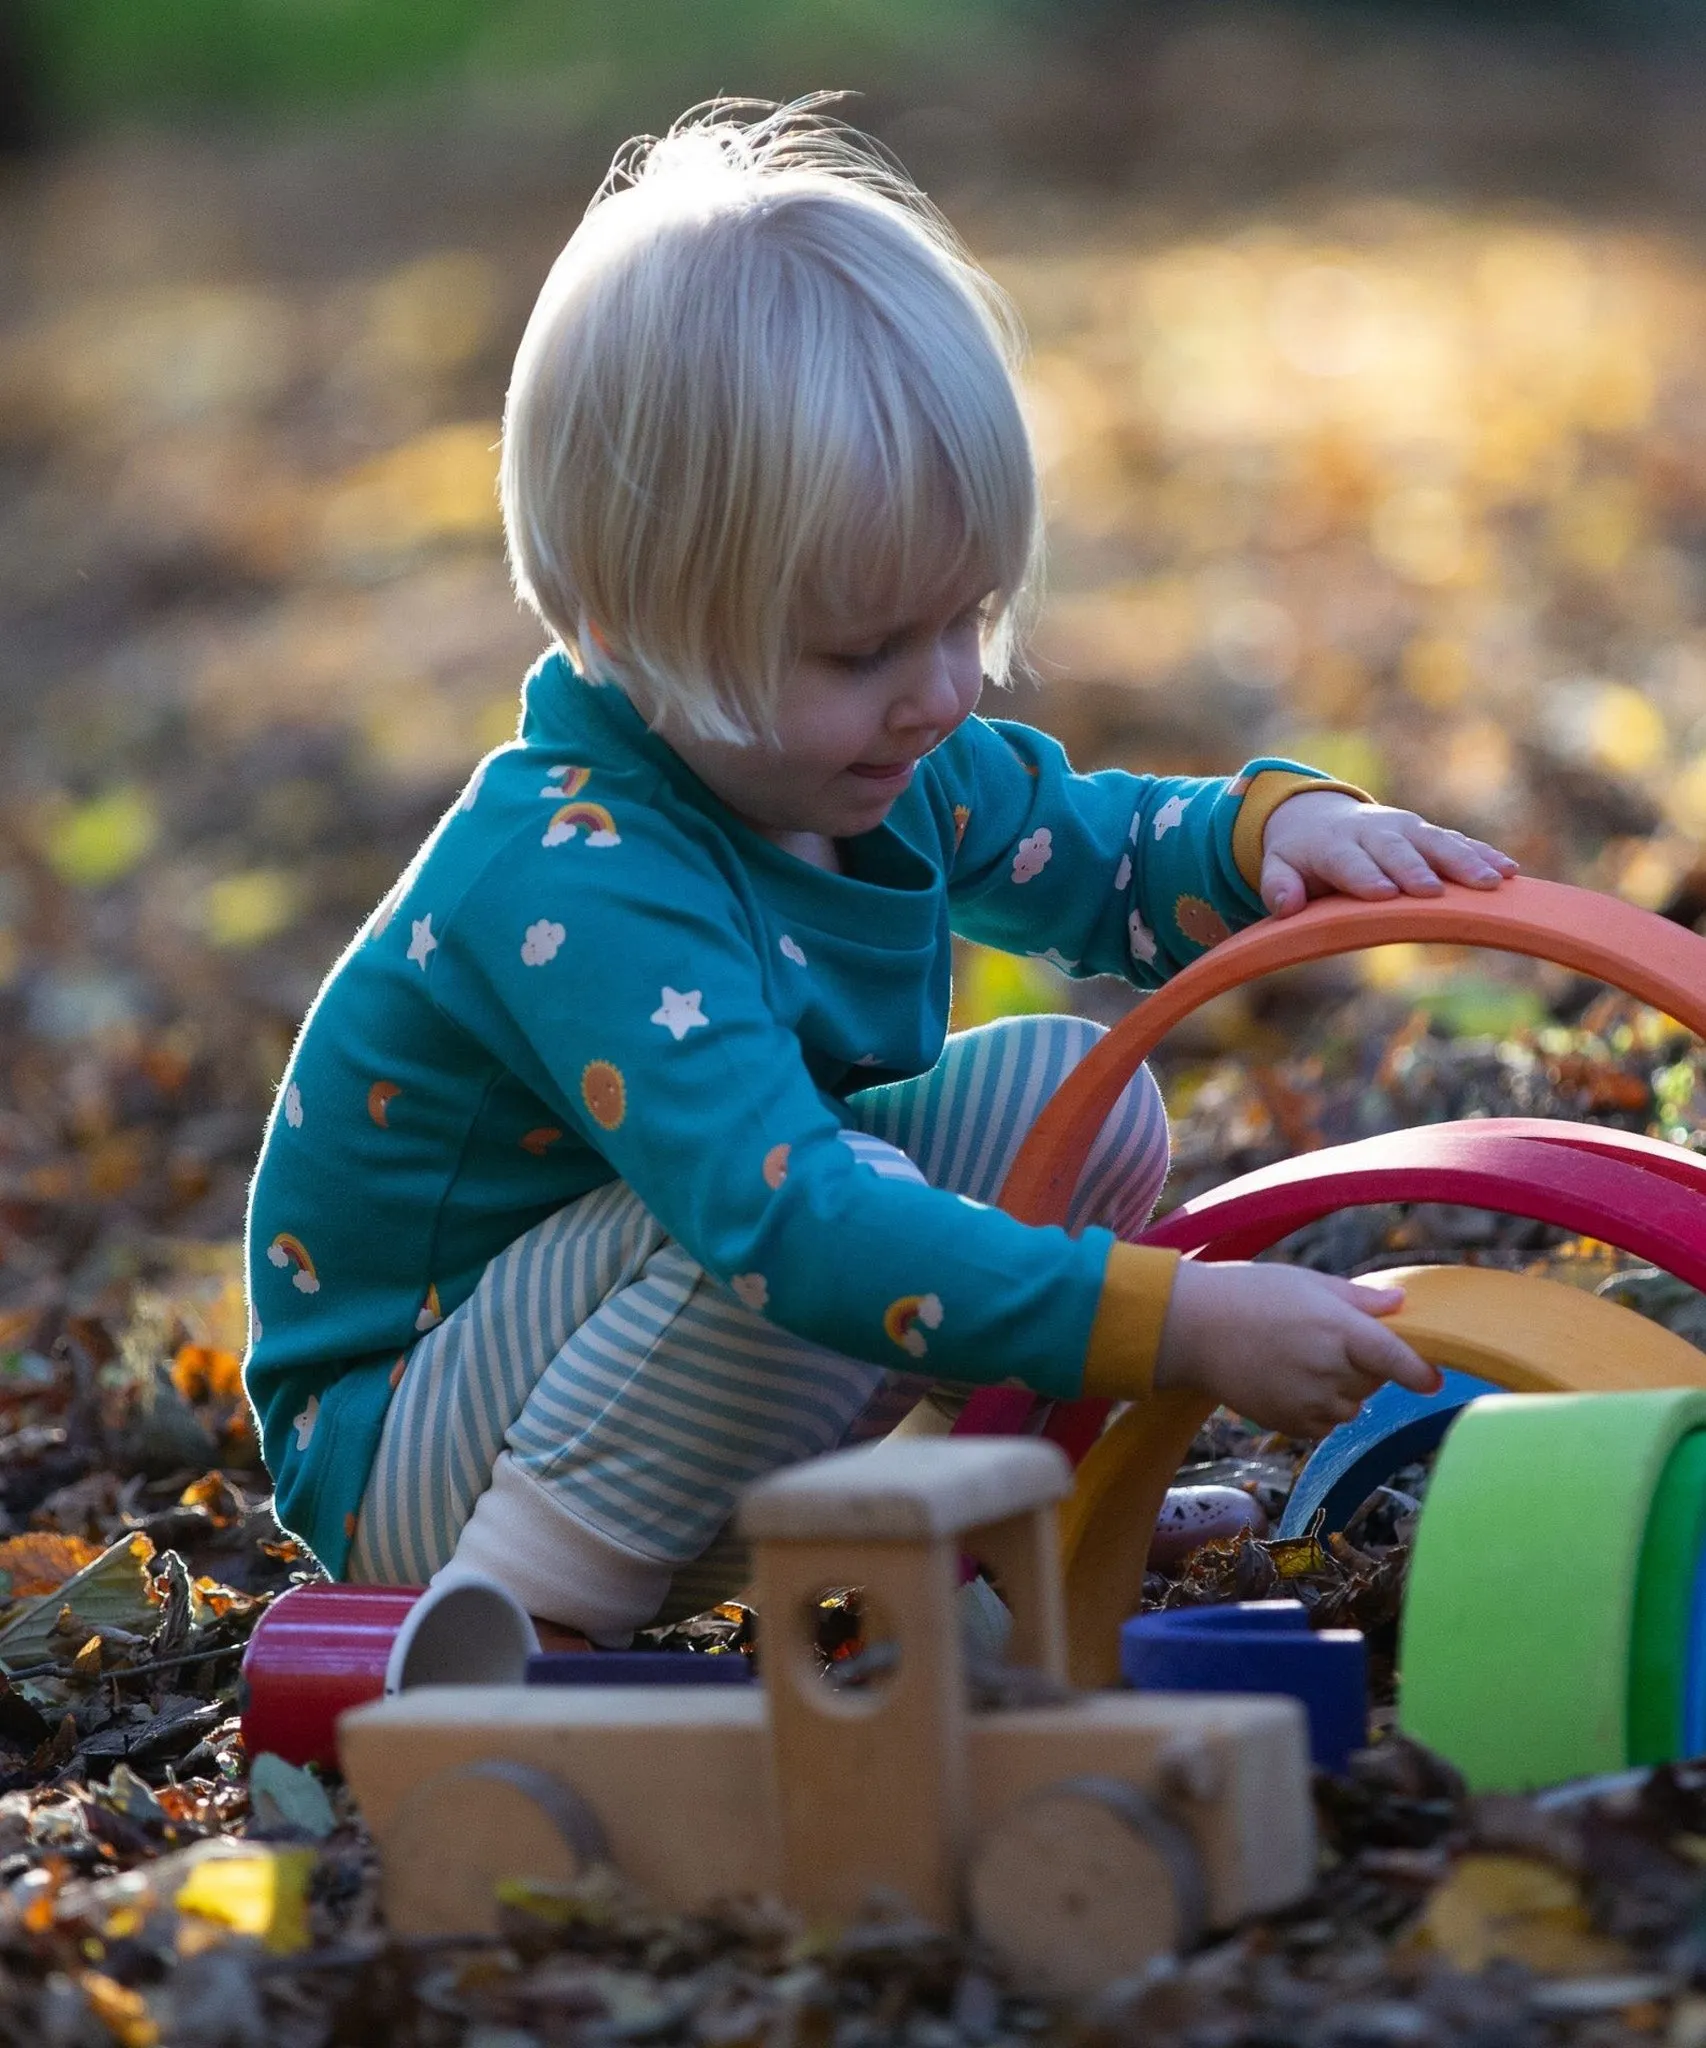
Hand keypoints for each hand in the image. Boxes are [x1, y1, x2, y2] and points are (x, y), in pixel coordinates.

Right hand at [1153, 1261, 1441, 1439]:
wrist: (1191, 1328)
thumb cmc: (1248, 1293)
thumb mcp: (1306, 1283)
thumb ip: (1358, 1299)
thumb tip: (1400, 1306)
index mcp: (1338, 1329)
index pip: (1397, 1360)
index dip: (1421, 1373)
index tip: (1434, 1381)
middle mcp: (1329, 1370)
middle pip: (1374, 1381)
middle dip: (1363, 1365)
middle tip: (1326, 1339)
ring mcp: (1308, 1401)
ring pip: (1351, 1407)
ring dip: (1341, 1390)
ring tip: (1301, 1360)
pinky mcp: (1289, 1424)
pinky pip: (1324, 1424)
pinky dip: (1317, 1409)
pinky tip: (1287, 1381)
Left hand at [1261, 789, 1516, 918]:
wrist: (1317, 815)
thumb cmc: (1299, 855)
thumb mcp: (1278, 866)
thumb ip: (1279, 885)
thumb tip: (1284, 906)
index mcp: (1334, 844)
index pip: (1350, 861)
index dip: (1365, 876)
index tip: (1384, 894)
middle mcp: (1373, 831)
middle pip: (1397, 851)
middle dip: (1416, 870)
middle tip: (1435, 893)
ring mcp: (1404, 829)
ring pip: (1436, 843)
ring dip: (1464, 862)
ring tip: (1490, 883)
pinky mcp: (1426, 832)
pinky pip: (1457, 841)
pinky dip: (1483, 854)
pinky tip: (1510, 871)